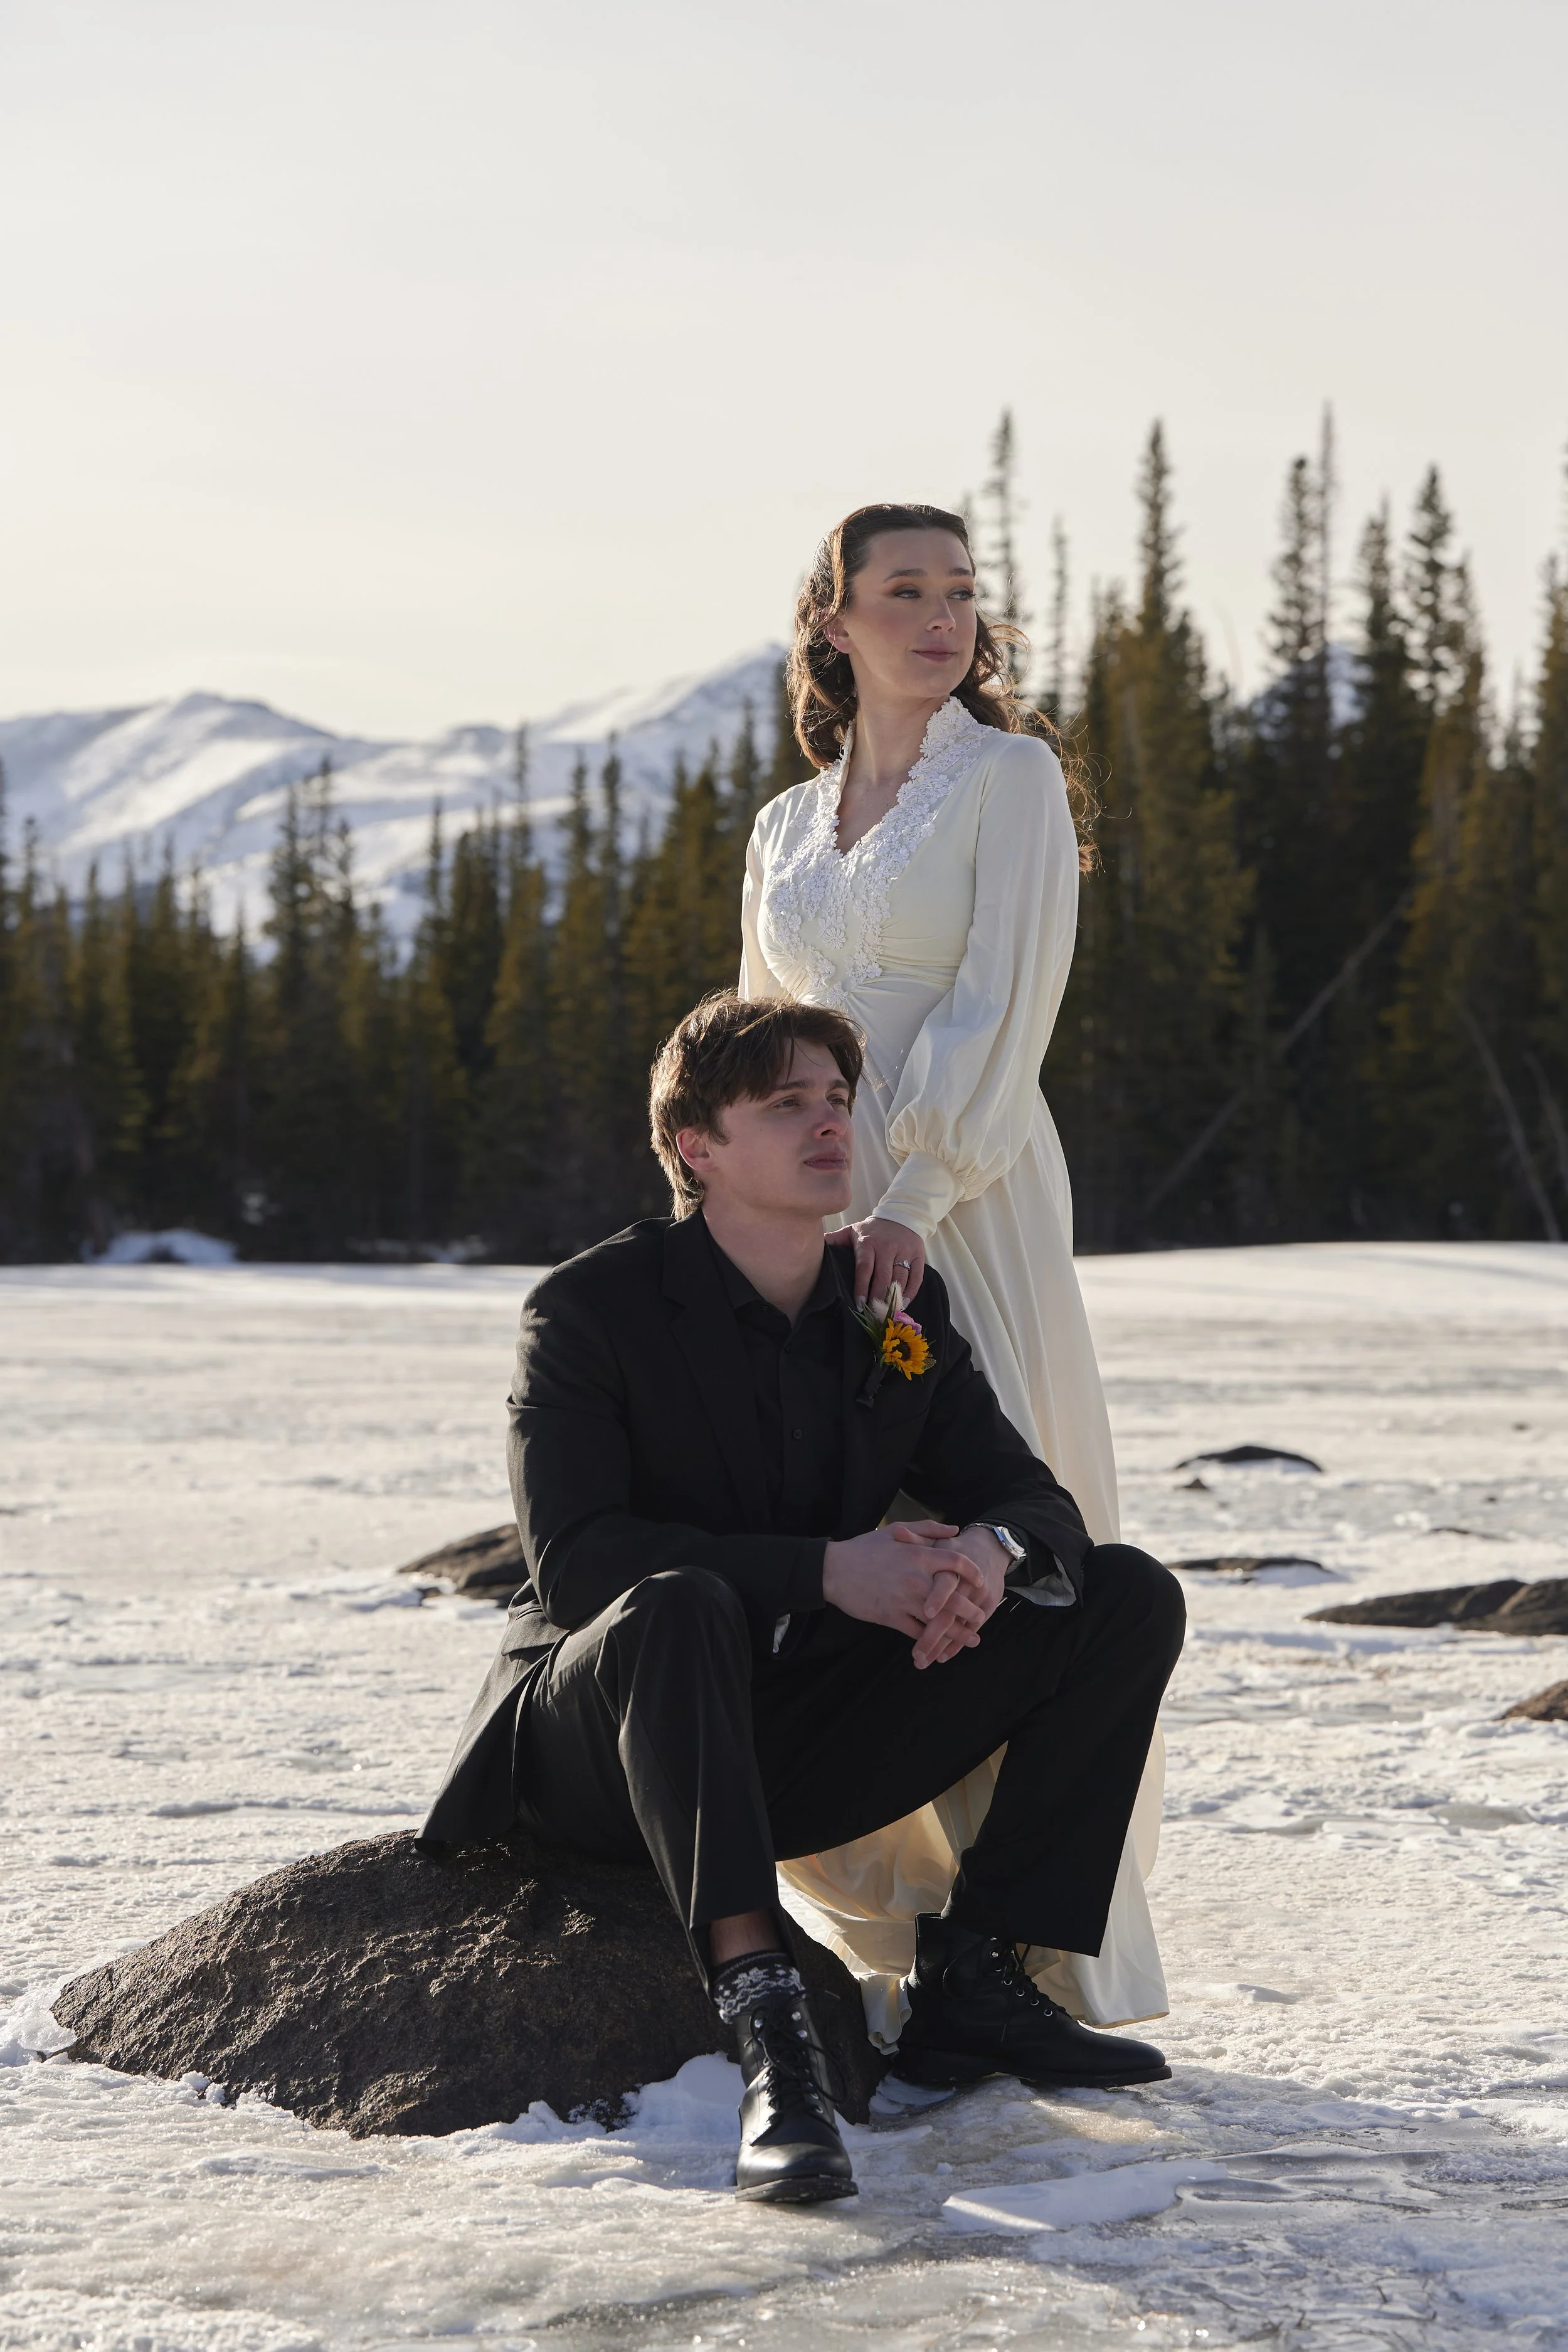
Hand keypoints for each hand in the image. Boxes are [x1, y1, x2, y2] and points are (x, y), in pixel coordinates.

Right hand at [821, 1521, 991, 1668]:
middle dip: (972, 1610)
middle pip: (955, 1597)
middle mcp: (916, 1578)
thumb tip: (955, 1529)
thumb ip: (928, 1529)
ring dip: (959, 1632)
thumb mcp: (897, 1531)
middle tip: (981, 1616)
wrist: (834, 1570)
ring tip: (973, 1638)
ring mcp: (904, 1600)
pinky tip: (941, 1647)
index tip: (981, 1582)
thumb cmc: (865, 1548)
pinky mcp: (891, 1617)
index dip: (974, 1573)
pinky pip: (918, 1633)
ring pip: (940, 1621)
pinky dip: (932, 1642)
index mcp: (919, 1555)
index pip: (957, 1563)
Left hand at [826, 1216, 925, 1310]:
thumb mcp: (852, 1230)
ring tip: (887, 1312)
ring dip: (894, 1297)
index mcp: (868, 1242)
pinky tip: (903, 1303)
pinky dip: (910, 1292)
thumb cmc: (872, 1229)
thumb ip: (834, 1239)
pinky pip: (916, 1277)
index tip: (860, 1304)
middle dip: (877, 1297)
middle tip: (873, 1314)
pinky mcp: (919, 1255)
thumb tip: (812, 1245)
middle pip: (883, 1277)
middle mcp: (887, 1246)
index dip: (862, 1287)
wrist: (901, 1215)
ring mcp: (905, 1250)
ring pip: (900, 1278)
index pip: (864, 1268)